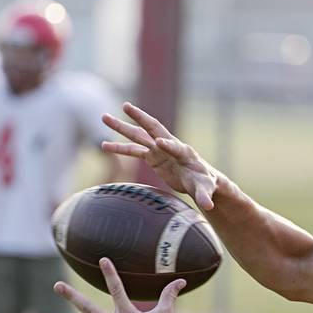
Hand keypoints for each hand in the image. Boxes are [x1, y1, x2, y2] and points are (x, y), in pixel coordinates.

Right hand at [101, 102, 216, 210]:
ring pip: (138, 136)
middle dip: (140, 118)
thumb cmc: (205, 183)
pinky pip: (134, 151)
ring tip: (104, 117)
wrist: (200, 181)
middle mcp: (170, 146)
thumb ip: (205, 196)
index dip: (168, 145)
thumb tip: (208, 205)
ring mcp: (159, 150)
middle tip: (125, 106)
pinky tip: (104, 145)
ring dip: (122, 128)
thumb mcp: (206, 189)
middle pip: (153, 129)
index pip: (175, 146)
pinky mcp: (153, 158)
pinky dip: (120, 148)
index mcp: (184, 152)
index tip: (159, 142)